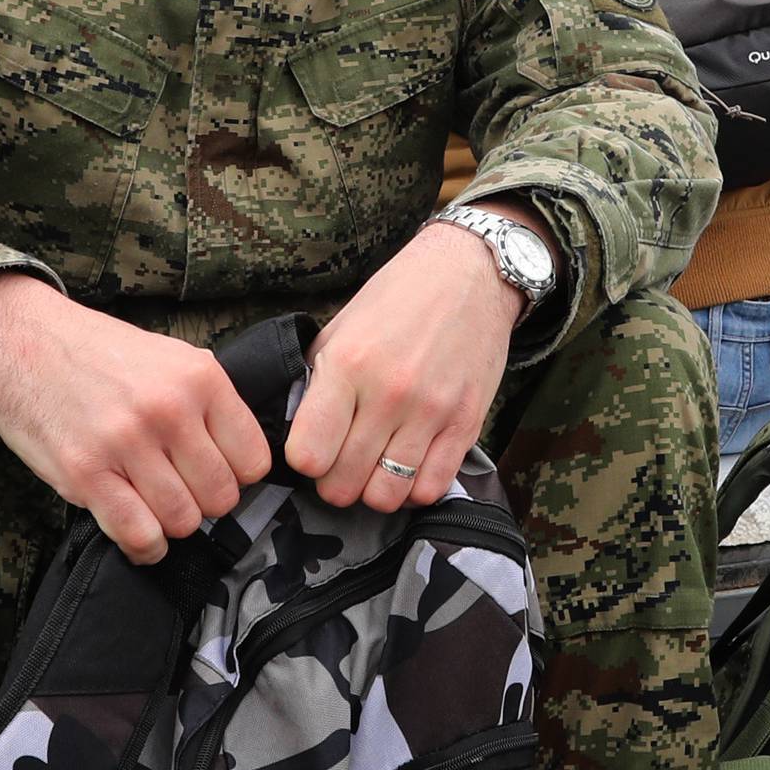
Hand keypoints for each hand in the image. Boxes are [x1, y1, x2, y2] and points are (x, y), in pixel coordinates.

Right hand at [0, 275, 271, 563]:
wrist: (21, 342)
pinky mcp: (84, 474)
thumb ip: (210, 402)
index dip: (240, 476)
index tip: (219, 474)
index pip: (254, 460)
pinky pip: (138, 534)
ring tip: (157, 507)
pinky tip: (141, 535)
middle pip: (221, 496)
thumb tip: (245, 458)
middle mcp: (168, 411)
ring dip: (174, 524)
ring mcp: (126, 444)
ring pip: (183, 521)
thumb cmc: (99, 353)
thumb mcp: (171, 356)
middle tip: (184, 492)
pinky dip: (146, 547)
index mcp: (200, 378)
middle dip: (206, 503)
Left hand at [286, 213, 535, 512]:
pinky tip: (408, 466)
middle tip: (341, 465)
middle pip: (343, 483)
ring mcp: (432, 411)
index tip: (312, 450)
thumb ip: (319, 382)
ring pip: (386, 495)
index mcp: (347, 364)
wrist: (470, 274)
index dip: (304, 461)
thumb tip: (299, 434)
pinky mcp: (467, 423)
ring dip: (373, 490)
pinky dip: (413, 488)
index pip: (308, 454)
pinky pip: (431, 487)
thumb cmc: (399, 298)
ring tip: (374, 468)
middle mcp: (389, 393)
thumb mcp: (341, 329)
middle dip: (335, 483)